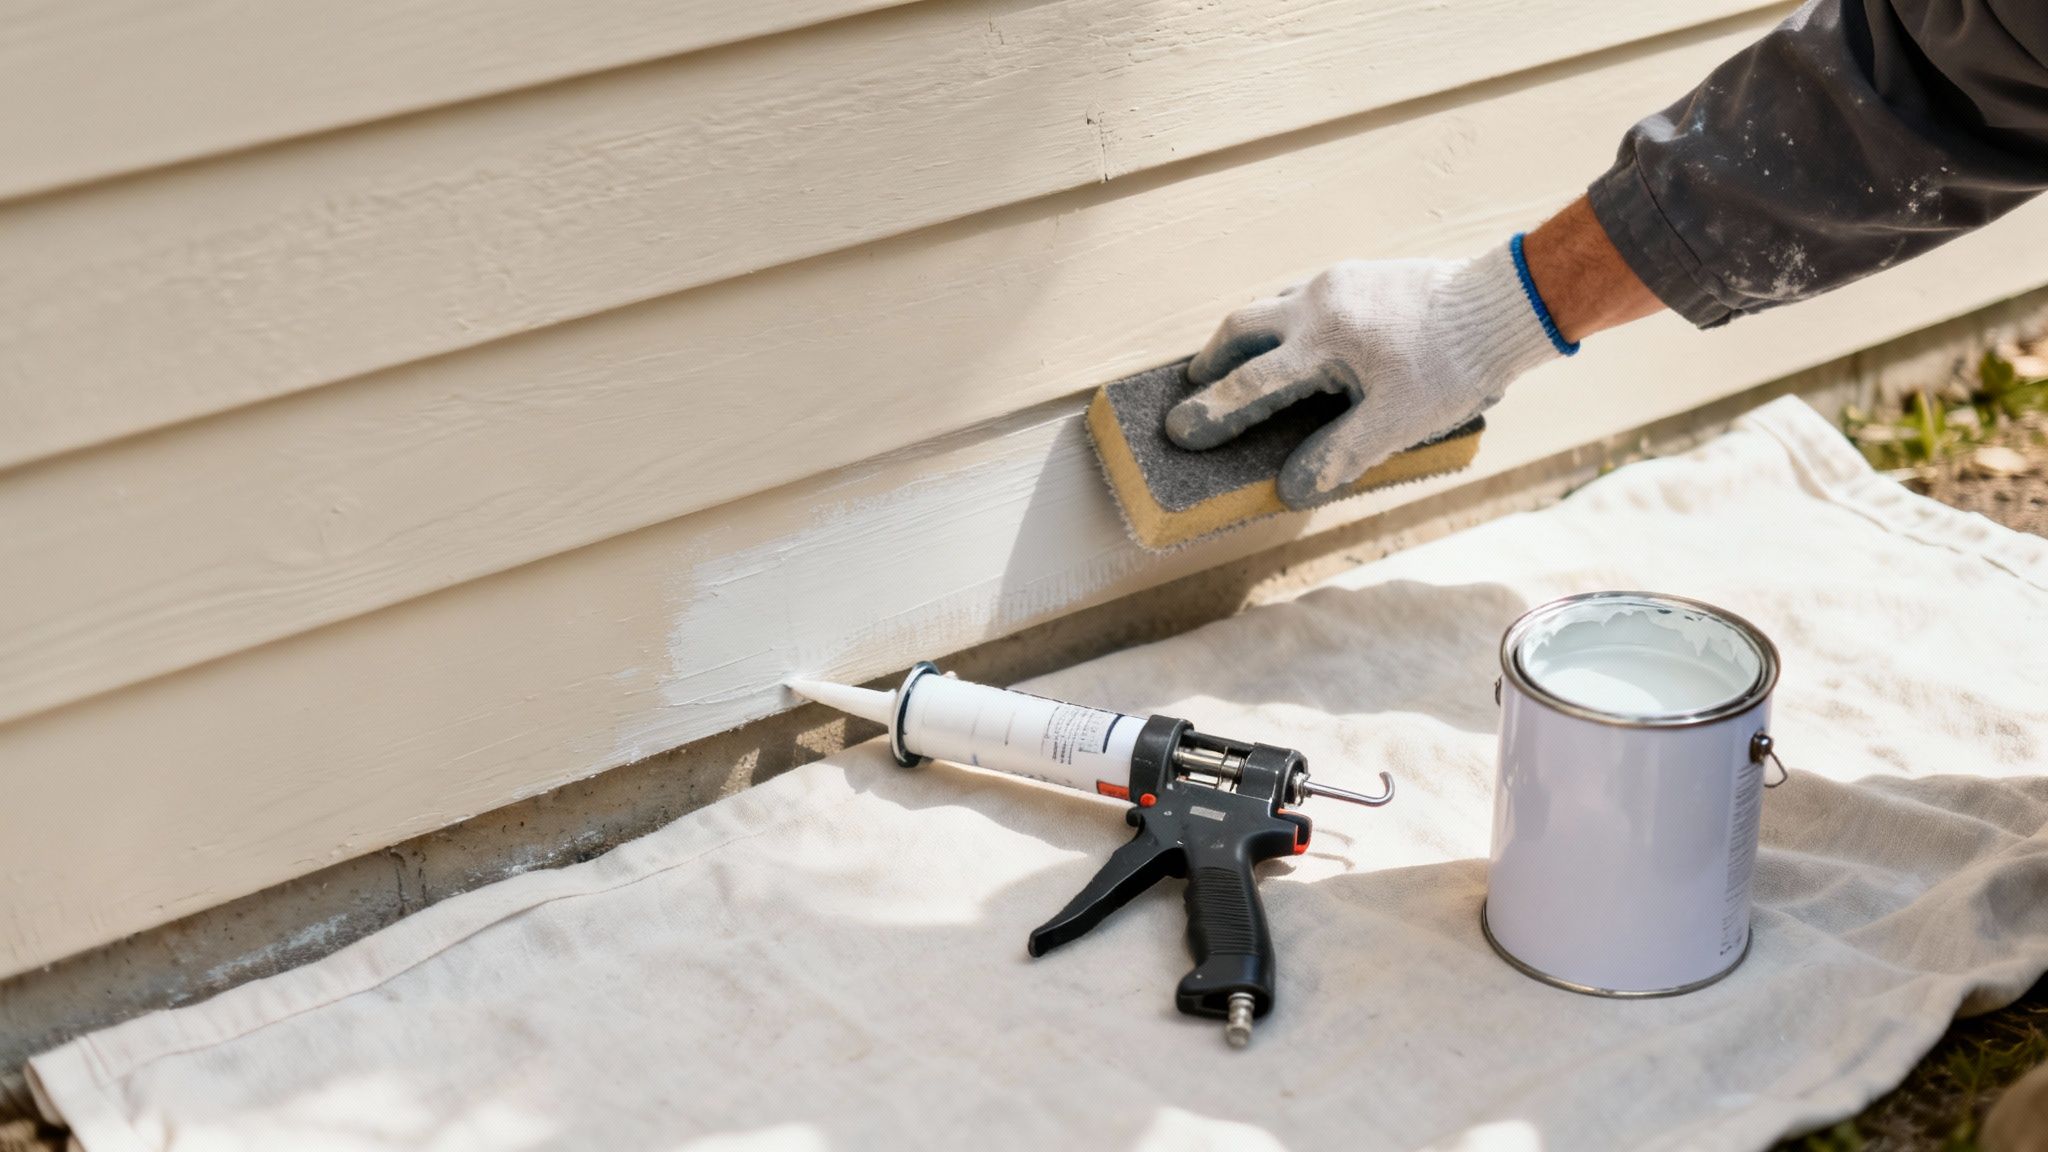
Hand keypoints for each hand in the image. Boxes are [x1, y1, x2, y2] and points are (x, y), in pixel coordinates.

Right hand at [1165, 243, 1562, 508]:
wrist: (1505, 305)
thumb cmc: (1455, 366)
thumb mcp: (1398, 423)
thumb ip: (1340, 454)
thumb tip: (1289, 488)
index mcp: (1323, 339)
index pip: (1251, 383)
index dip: (1213, 413)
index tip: (1178, 432)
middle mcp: (1320, 302)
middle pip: (1242, 326)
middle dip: (1213, 359)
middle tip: (1195, 386)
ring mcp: (1339, 282)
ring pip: (1271, 305)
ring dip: (1247, 337)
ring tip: (1239, 365)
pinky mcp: (1360, 275)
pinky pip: (1303, 296)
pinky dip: (1284, 323)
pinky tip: (1297, 344)